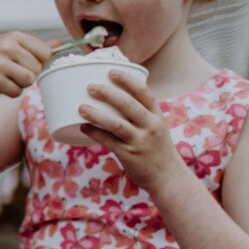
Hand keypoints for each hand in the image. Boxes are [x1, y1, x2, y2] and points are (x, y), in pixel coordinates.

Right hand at [0, 31, 51, 98]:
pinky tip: (2, 85)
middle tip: (14, 71)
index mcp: (14, 36)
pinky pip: (17, 91)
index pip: (45, 52)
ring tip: (10, 78)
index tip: (28, 63)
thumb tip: (61, 44)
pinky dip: (12, 92)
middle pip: (38, 68)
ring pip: (29, 79)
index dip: (41, 62)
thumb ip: (36, 46)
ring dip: (23, 84)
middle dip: (30, 74)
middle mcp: (7, 47)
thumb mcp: (12, 46)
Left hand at [77, 67, 183, 189]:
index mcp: (156, 115)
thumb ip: (139, 114)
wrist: (168, 177)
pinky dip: (94, 132)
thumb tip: (113, 99)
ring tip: (80, 107)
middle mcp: (150, 126)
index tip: (111, 71)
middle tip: (90, 86)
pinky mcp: (130, 155)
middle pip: (128, 104)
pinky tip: (83, 127)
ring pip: (116, 123)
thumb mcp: (155, 127)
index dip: (127, 80)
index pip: (144, 92)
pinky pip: (108, 141)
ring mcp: (140, 141)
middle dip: (107, 93)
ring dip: (96, 113)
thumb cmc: (156, 149)